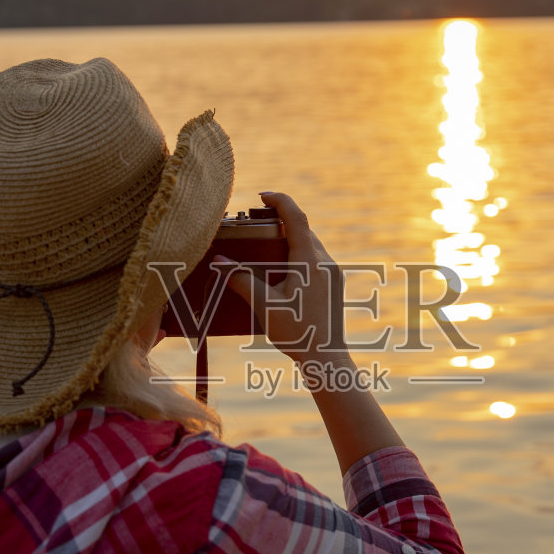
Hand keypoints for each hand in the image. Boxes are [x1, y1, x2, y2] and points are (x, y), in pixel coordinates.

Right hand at [216, 191, 352, 368]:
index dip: (280, 201)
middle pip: (303, 229)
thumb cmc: (297, 334)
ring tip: (266, 249)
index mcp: (309, 262)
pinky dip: (297, 256)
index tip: (262, 196)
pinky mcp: (333, 284)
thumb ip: (241, 280)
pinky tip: (282, 272)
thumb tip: (219, 262)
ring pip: (310, 244)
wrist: (326, 358)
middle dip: (280, 222)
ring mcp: (332, 273)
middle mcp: (325, 262)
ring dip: (289, 240)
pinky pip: (314, 259)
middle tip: (256, 225)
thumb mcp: (264, 305)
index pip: (296, 217)